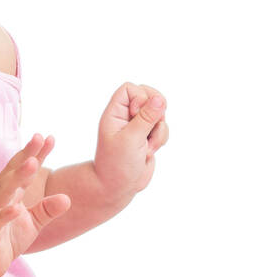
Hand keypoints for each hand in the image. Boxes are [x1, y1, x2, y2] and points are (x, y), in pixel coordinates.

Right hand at [0, 134, 70, 276]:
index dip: (36, 154)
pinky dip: (5, 214)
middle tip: (38, 138)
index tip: (49, 138)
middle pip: (13, 173)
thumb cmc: (5, 237)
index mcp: (10, 193)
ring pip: (3, 192)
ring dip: (17, 177)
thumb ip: (47, 209)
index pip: (23, 170)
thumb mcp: (32, 223)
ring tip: (32, 163)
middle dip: (26, 156)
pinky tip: (16, 208)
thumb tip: (67, 198)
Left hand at [93, 83, 168, 199]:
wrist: (117, 188)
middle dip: (156, 112)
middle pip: (149, 96)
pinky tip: (149, 152)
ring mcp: (138, 126)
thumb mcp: (131, 139)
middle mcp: (126, 117)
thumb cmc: (116, 164)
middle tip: (152, 125)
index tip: (137, 114)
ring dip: (158, 130)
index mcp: (115, 114)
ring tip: (146, 148)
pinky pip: (162, 128)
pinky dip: (161, 139)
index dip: (140, 97)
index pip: (130, 89)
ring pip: (159, 114)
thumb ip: (146, 118)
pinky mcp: (148, 137)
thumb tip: (159, 98)